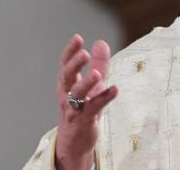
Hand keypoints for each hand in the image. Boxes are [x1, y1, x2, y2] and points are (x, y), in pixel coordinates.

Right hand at [54, 35, 117, 169]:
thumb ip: (98, 64)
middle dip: (74, 64)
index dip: (70, 52)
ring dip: (86, 83)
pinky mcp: (83, 121)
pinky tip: (115, 89)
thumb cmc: (82, 109)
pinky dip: (103, 98)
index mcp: (67, 84)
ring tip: (97, 74)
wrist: (74, 141)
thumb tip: (101, 42)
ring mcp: (73, 109)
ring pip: (76, 95)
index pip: (65, 65)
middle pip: (66, 77)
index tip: (78, 38)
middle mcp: (66, 95)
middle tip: (84, 53)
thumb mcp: (91, 85)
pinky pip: (93, 109)